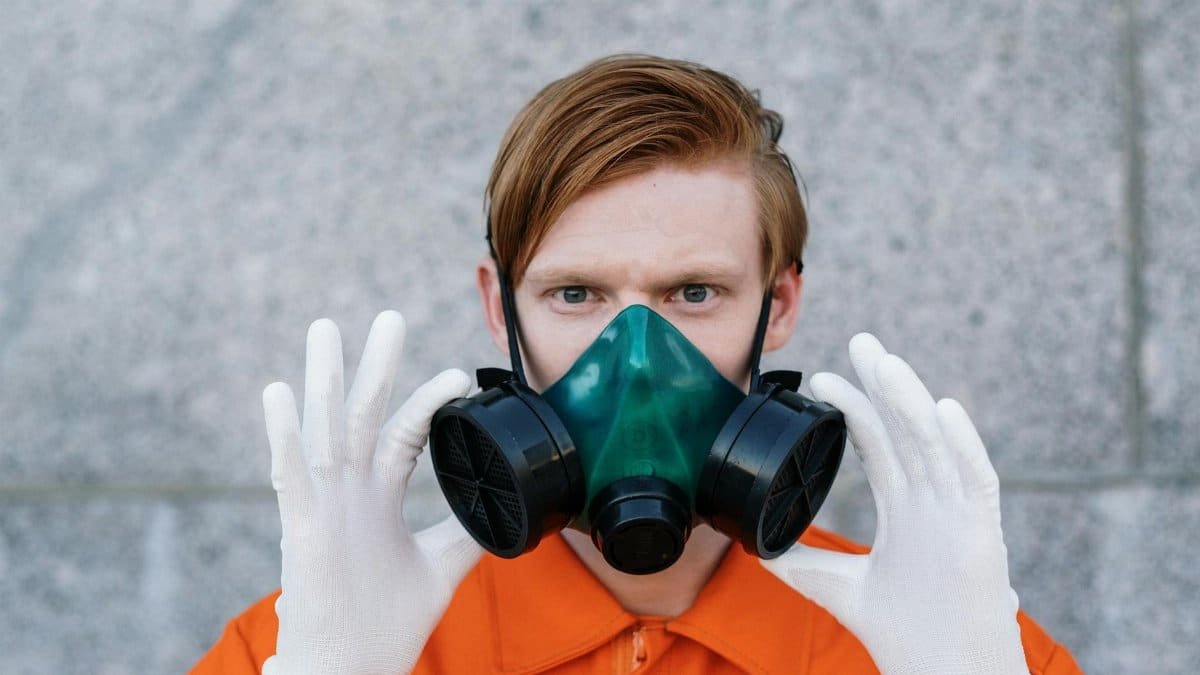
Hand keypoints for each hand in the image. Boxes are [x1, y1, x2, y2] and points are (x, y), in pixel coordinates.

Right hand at [261, 311, 480, 674]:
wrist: (353, 669)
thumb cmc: (387, 622)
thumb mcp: (441, 566)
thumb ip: (467, 532)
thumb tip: (506, 508)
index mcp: (378, 495)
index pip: (405, 433)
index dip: (428, 402)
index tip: (459, 374)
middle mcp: (350, 491)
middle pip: (364, 414)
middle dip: (375, 365)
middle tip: (389, 316)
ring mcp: (324, 505)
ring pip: (324, 430)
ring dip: (323, 380)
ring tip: (323, 328)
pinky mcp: (301, 530)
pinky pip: (290, 475)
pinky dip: (283, 435)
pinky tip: (276, 392)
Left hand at [763, 333, 1025, 674]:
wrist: (940, 671)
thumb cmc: (904, 632)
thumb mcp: (837, 586)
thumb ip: (802, 563)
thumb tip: (756, 545)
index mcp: (905, 509)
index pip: (879, 444)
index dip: (855, 409)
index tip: (821, 380)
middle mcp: (932, 502)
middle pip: (906, 429)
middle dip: (883, 383)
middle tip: (859, 339)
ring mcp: (957, 513)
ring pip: (935, 444)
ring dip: (911, 400)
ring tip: (884, 361)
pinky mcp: (981, 533)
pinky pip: (975, 480)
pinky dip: (962, 444)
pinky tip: (944, 408)